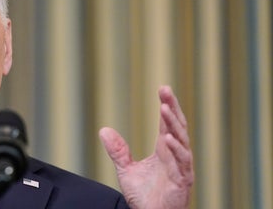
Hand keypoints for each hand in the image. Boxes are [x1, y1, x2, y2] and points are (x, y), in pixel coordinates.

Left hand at [99, 86, 193, 208]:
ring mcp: (181, 168)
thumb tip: (104, 130)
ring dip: (174, 126)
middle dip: (172, 108)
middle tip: (166, 91)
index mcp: (165, 151)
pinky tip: (169, 138)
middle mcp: (175, 157)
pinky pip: (182, 164)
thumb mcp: (126, 170)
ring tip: (165, 109)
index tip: (163, 89)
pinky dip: (176, 151)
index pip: (167, 124)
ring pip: (182, 143)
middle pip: (177, 127)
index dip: (167, 106)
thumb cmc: (144, 196)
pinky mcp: (182, 182)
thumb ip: (118, 150)